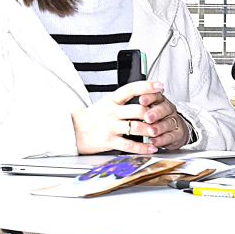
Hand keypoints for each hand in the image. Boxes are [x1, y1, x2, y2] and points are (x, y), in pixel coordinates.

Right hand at [71, 80, 187, 153]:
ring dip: (151, 131)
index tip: (159, 86)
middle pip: (138, 110)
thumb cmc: (92, 117)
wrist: (73, 130)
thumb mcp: (105, 103)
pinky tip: (151, 147)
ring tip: (158, 133)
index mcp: (111, 100)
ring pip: (136, 127)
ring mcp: (110, 126)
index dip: (146, 86)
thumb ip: (123, 100)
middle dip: (153, 114)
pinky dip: (143, 147)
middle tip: (161, 116)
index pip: (131, 89)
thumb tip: (143, 95)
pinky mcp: (109, 141)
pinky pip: (130, 145)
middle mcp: (111, 112)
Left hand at [132, 87, 189, 149]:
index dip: (149, 97)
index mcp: (160, 101)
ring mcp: (174, 121)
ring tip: (151, 131)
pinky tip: (153, 141)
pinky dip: (160, 140)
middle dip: (155, 112)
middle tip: (147, 117)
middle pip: (164, 108)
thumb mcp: (149, 110)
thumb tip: (127, 108)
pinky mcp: (178, 134)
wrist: (176, 132)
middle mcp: (168, 109)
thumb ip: (140, 107)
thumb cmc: (158, 119)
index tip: (141, 100)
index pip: (156, 95)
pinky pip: (170, 136)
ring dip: (159, 127)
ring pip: (168, 123)